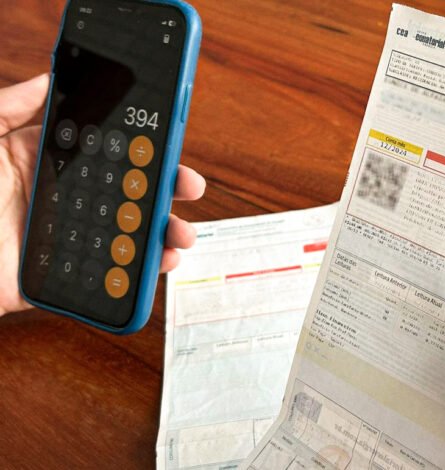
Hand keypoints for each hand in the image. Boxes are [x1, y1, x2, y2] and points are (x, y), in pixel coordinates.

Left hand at [0, 74, 205, 315]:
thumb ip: (8, 109)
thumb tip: (47, 78)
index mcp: (43, 164)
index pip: (104, 152)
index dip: (140, 148)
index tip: (169, 144)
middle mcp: (60, 200)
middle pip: (126, 193)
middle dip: (164, 190)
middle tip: (188, 186)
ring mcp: (64, 239)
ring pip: (126, 235)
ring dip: (162, 233)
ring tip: (180, 233)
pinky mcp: (59, 277)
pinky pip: (109, 276)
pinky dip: (141, 273)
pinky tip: (160, 262)